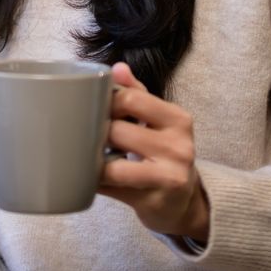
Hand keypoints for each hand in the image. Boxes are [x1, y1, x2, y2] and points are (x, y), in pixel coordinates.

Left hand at [99, 62, 209, 242]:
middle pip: (117, 131)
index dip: (105, 103)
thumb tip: (117, 68)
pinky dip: (95, 182)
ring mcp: (168, 177)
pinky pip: (112, 189)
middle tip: (87, 135)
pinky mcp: (154, 202)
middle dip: (97, 134)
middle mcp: (179, 147)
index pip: (131, 99)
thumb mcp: (158, 121)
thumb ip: (138, 93)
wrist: (183, 202)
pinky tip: (90, 177)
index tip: (96, 109)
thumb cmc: (164, 154)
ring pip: (113, 165)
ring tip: (87, 157)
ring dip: (94, 161)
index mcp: (178, 119)